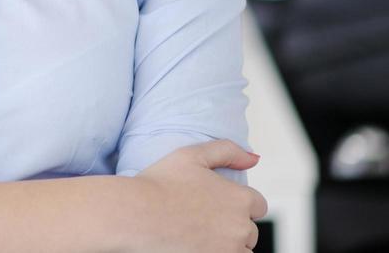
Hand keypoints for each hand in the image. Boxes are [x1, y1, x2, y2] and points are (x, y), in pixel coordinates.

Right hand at [130, 140, 267, 251]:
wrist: (135, 215)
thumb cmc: (158, 184)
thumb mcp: (191, 155)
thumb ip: (227, 151)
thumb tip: (254, 159)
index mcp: (240, 199)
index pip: (257, 206)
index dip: (236, 203)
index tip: (214, 204)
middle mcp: (241, 227)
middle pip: (249, 231)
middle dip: (231, 225)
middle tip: (201, 219)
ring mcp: (230, 250)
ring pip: (241, 250)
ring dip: (227, 244)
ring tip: (198, 234)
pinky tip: (195, 245)